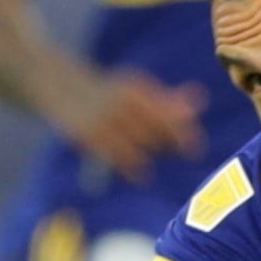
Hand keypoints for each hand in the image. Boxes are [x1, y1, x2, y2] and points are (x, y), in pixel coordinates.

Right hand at [54, 69, 207, 182]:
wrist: (59, 85)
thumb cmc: (107, 92)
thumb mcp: (136, 91)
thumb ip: (167, 99)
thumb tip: (201, 100)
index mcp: (137, 88)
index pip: (169, 114)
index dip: (185, 134)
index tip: (196, 151)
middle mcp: (124, 101)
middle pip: (158, 131)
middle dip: (167, 144)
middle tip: (171, 152)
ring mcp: (106, 117)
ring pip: (141, 145)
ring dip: (150, 155)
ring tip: (148, 161)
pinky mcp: (90, 134)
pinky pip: (120, 157)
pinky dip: (134, 168)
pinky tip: (141, 175)